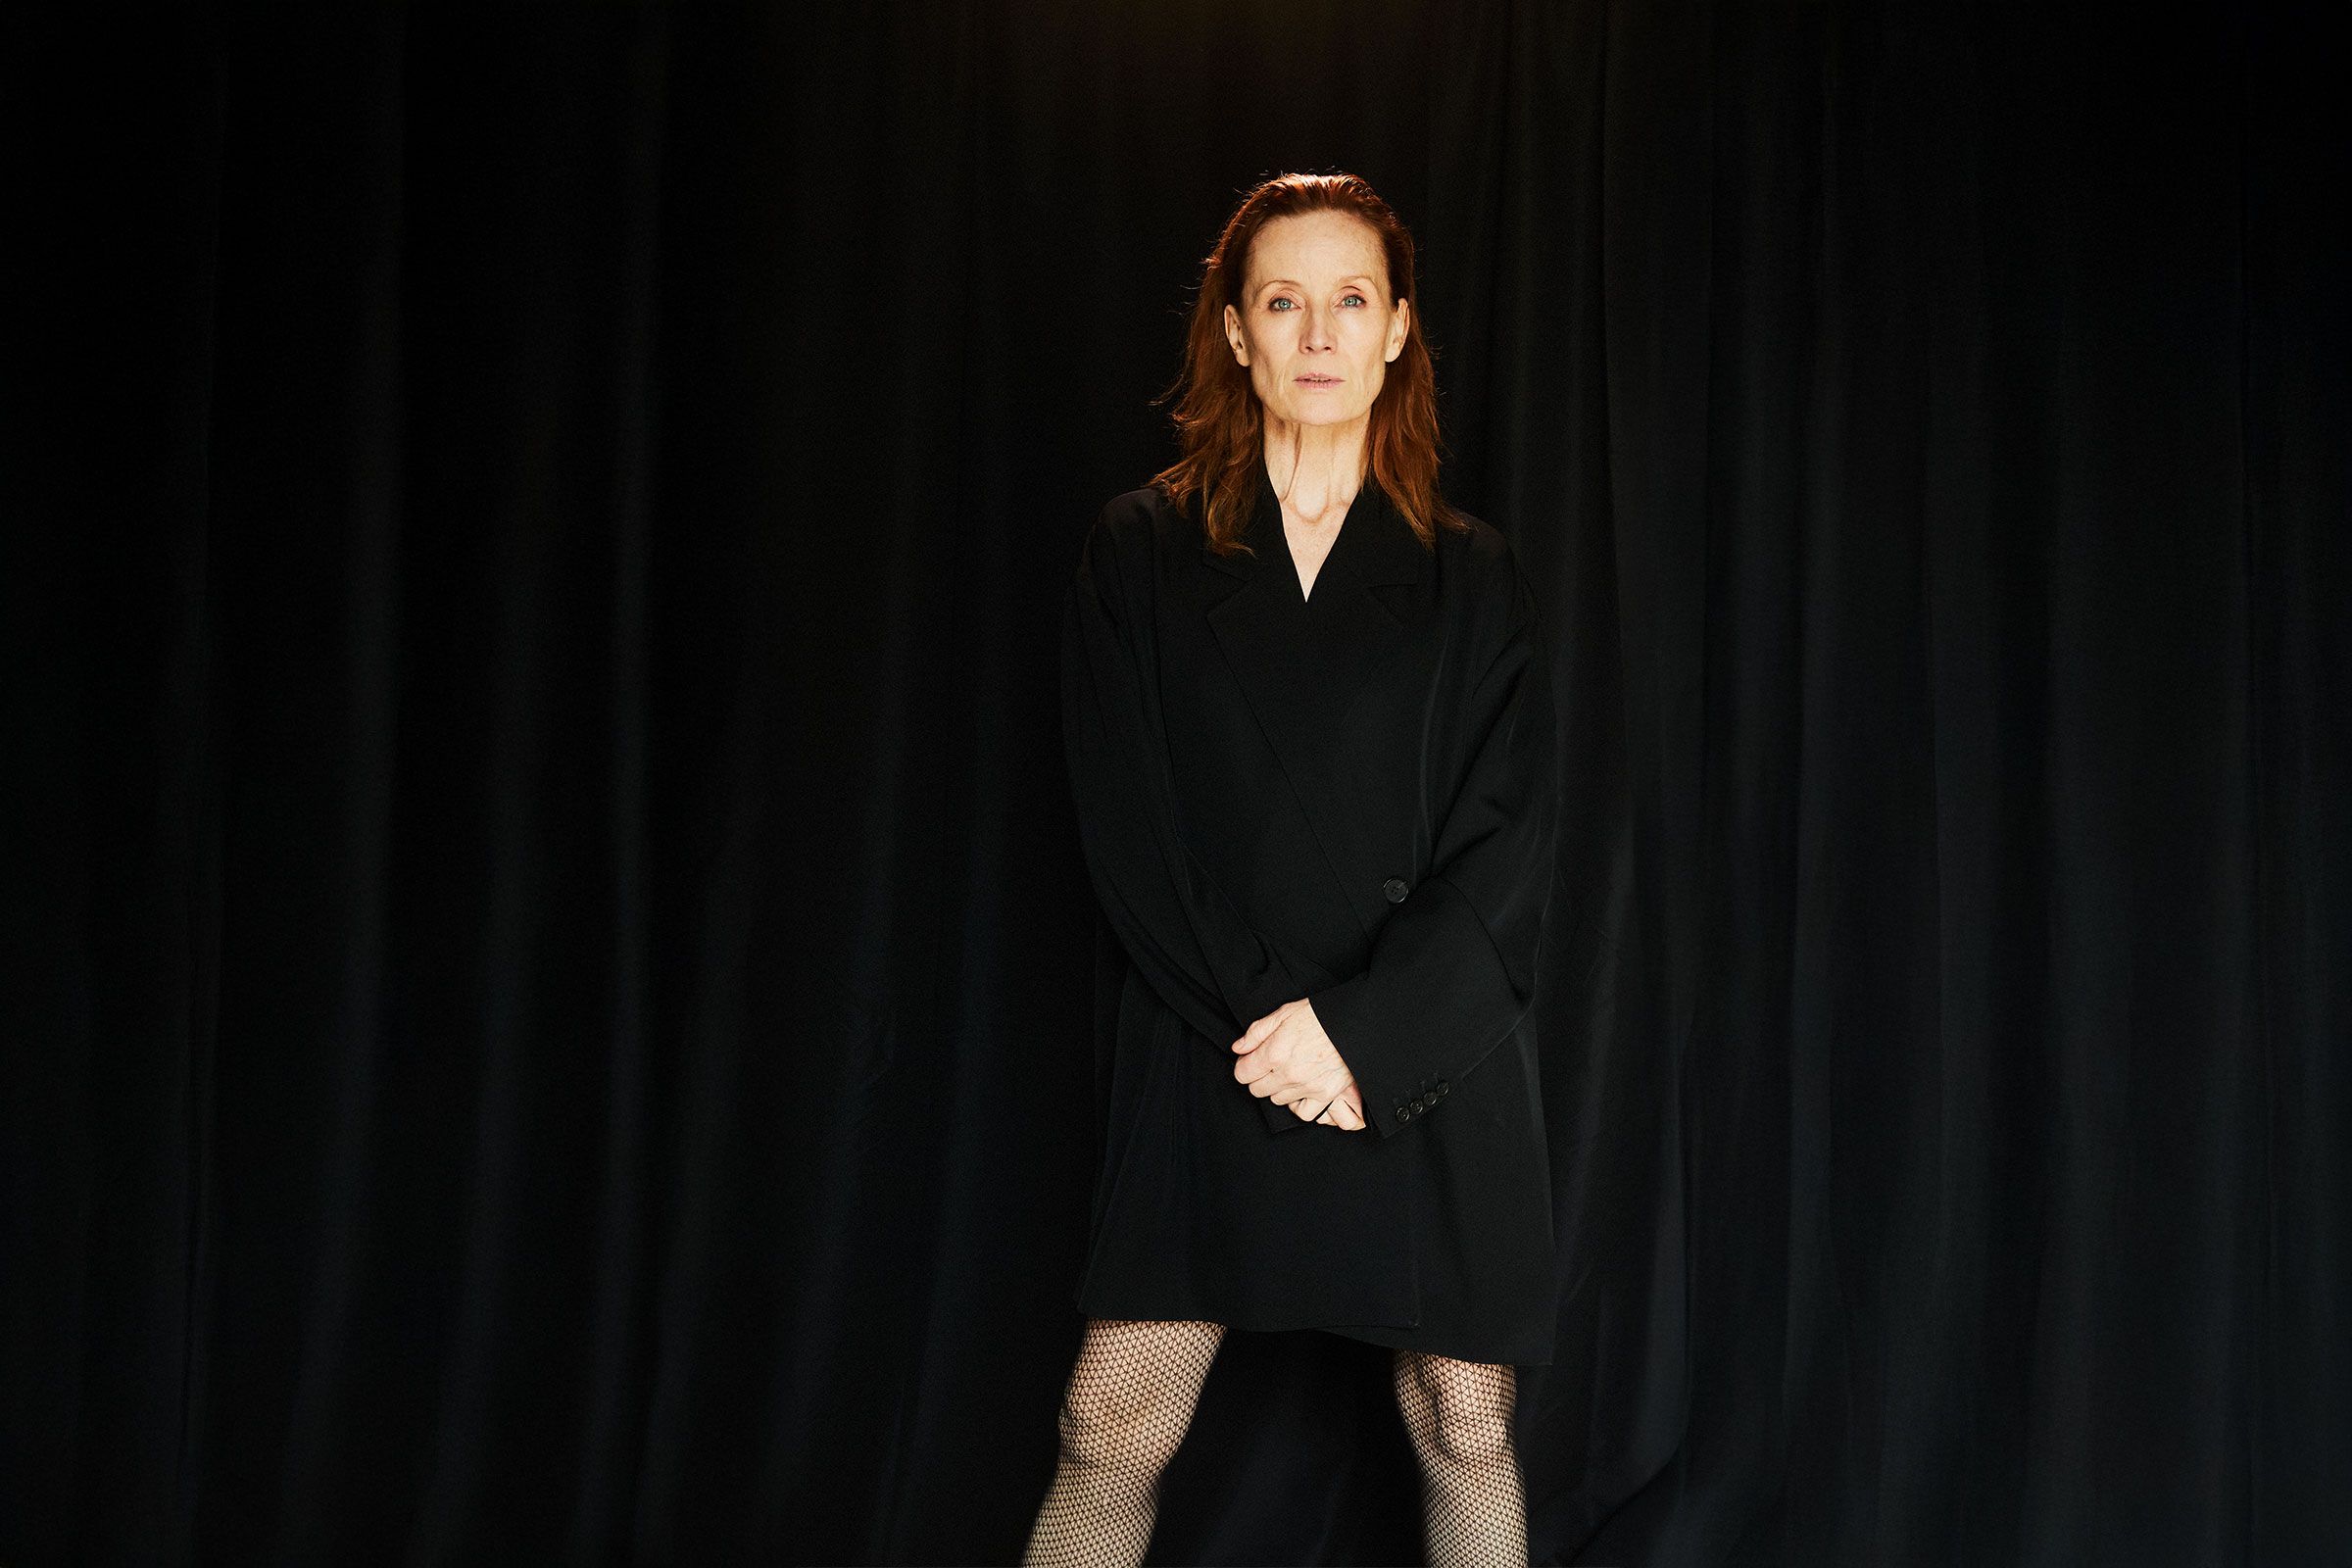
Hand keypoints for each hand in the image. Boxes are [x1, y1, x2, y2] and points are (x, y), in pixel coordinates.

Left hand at [1231, 999, 1366, 1129]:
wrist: (1354, 1023)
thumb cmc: (1320, 1015)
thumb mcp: (1284, 1013)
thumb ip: (1257, 1032)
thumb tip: (1239, 1048)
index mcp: (1274, 1053)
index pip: (1242, 1074)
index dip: (1245, 1065)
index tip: (1252, 1060)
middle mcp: (1288, 1074)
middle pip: (1257, 1089)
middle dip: (1259, 1077)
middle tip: (1271, 1064)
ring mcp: (1307, 1087)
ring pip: (1277, 1100)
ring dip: (1278, 1089)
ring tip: (1289, 1073)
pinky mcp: (1325, 1095)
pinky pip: (1303, 1112)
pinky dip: (1299, 1104)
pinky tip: (1300, 1090)